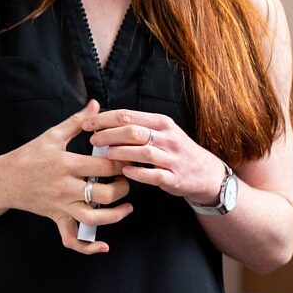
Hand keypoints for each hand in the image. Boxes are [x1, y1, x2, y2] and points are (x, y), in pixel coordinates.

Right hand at [3, 100, 132, 252]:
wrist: (3, 179)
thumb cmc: (28, 155)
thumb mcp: (51, 135)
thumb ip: (77, 121)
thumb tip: (96, 105)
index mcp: (66, 164)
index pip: (104, 166)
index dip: (122, 163)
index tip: (129, 158)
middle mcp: (65, 187)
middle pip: (105, 194)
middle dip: (123, 187)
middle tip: (127, 179)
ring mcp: (61, 206)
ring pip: (95, 218)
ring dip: (116, 215)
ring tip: (127, 206)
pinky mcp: (57, 218)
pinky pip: (72, 239)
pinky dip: (88, 247)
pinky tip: (104, 245)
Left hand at [83, 109, 227, 205]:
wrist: (206, 173)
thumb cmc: (175, 150)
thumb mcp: (161, 131)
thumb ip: (136, 125)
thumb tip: (103, 121)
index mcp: (161, 122)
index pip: (127, 115)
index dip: (104, 119)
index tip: (87, 124)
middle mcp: (168, 137)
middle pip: (132, 131)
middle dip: (108, 134)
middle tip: (93, 139)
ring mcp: (172, 158)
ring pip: (143, 151)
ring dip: (120, 152)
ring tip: (105, 154)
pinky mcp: (174, 177)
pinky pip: (154, 174)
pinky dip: (137, 172)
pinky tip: (124, 171)